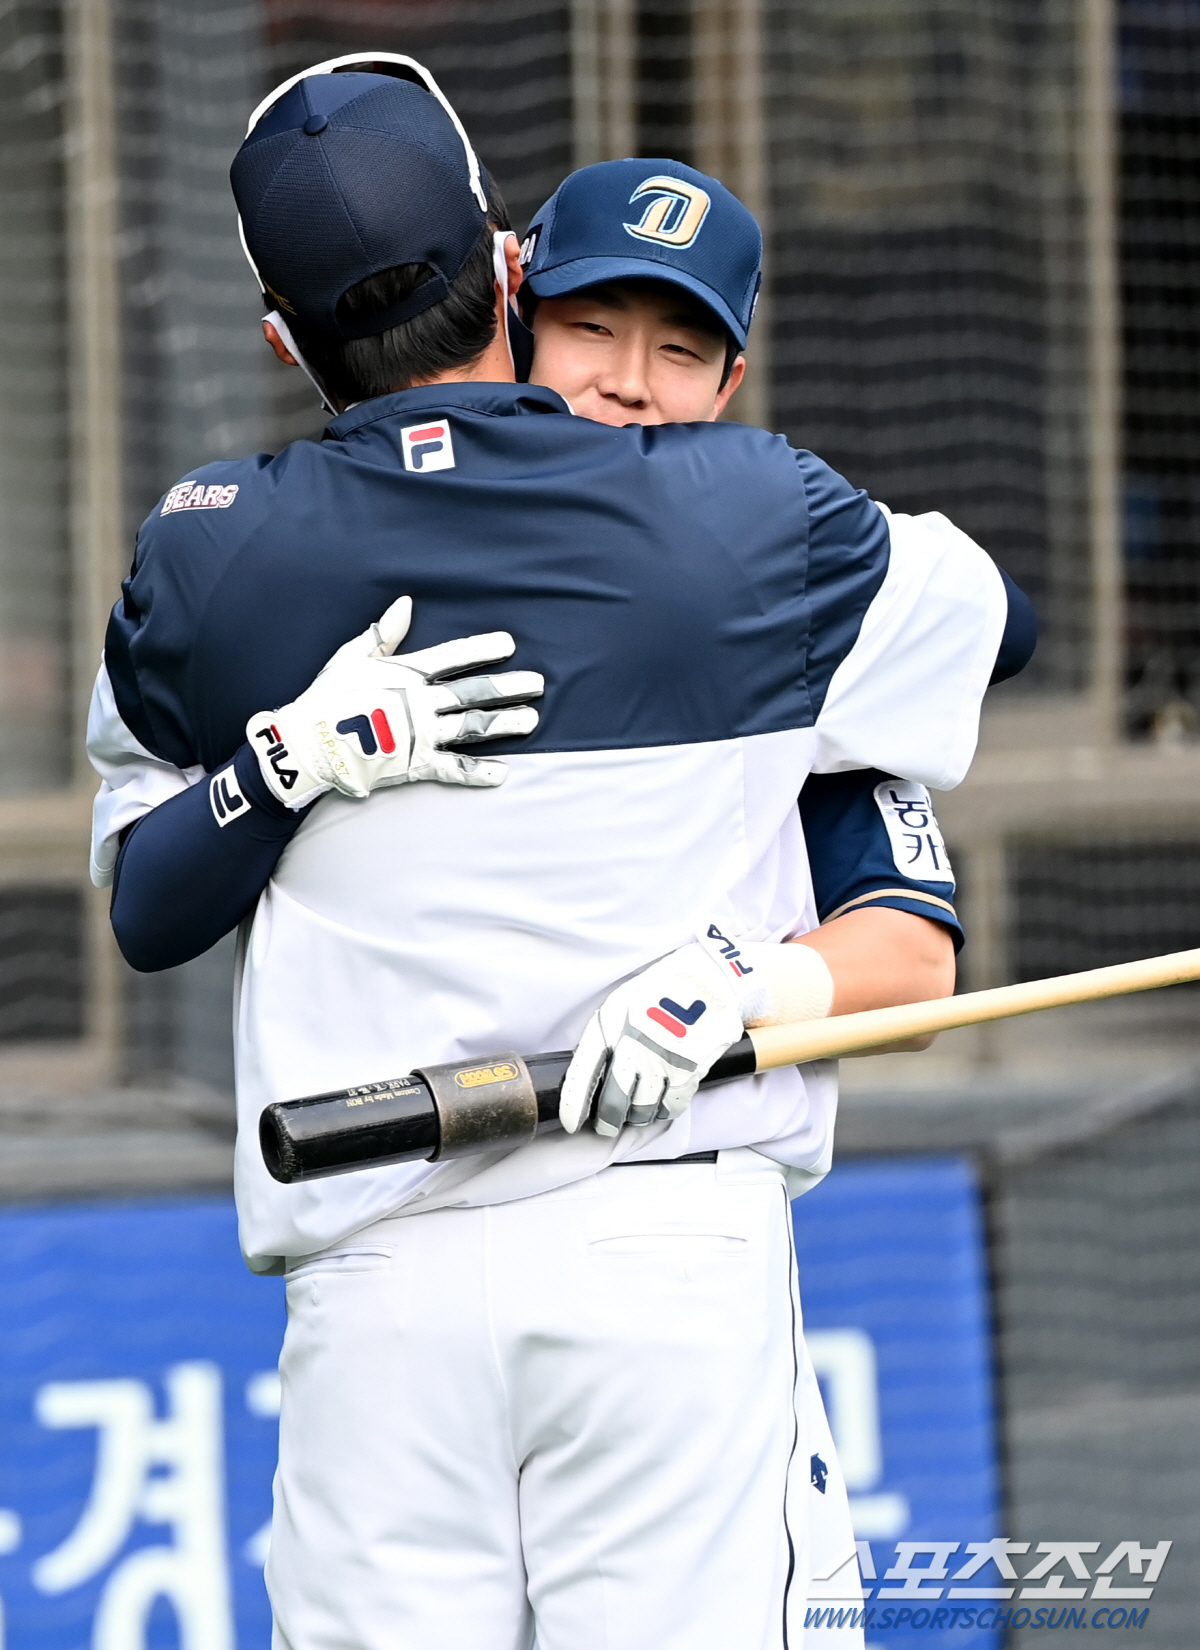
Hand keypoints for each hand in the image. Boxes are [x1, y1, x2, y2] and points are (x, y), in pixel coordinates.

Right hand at [246, 596, 542, 808]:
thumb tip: (406, 604)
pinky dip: (478, 772)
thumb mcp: (351, 657)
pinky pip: (453, 769)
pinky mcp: (415, 764)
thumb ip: (383, 634)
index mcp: (406, 673)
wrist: (306, 743)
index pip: (453, 656)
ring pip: (472, 727)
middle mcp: (419, 701)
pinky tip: (504, 773)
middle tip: (538, 683)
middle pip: (473, 692)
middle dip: (507, 686)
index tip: (510, 644)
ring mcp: (420, 734)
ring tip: (532, 719)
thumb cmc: (325, 698)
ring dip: (504, 723)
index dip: (483, 648)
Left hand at [559, 927, 749, 1137]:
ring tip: (636, 1110)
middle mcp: (633, 1047)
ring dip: (637, 1116)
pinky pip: (670, 1107)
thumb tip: (592, 1076)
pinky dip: (662, 1110)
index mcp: (609, 1027)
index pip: (583, 1076)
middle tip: (607, 1125)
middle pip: (614, 1104)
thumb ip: (603, 1038)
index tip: (571, 1124)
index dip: (573, 1106)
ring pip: (643, 1111)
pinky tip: (660, 1102)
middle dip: (608, 1122)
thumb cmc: (659, 991)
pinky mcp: (689, 1072)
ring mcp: (662, 1062)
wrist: (706, 979)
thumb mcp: (619, 1004)